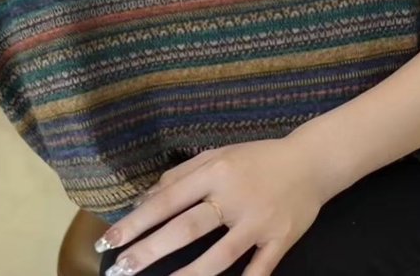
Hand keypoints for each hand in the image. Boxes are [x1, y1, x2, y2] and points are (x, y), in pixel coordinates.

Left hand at [95, 136, 325, 275]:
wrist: (311, 161)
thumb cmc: (257, 158)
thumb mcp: (218, 155)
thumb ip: (182, 174)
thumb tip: (145, 197)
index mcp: (216, 171)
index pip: (168, 198)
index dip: (137, 220)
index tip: (109, 240)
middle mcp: (235, 196)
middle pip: (187, 227)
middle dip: (150, 251)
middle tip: (120, 269)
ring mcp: (258, 222)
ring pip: (219, 256)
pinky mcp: (280, 240)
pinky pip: (258, 269)